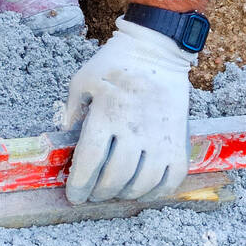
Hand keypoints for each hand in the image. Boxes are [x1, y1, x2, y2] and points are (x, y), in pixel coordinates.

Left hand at [60, 19, 194, 203]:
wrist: (157, 49)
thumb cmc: (114, 64)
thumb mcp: (82, 81)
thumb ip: (72, 112)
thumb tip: (66, 142)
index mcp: (108, 113)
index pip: (92, 159)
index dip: (80, 184)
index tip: (74, 196)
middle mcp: (136, 127)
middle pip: (116, 176)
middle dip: (100, 192)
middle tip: (93, 195)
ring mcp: (161, 135)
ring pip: (144, 181)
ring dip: (125, 194)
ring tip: (115, 193)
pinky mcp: (179, 138)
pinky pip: (172, 176)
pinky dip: (157, 192)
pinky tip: (143, 191)